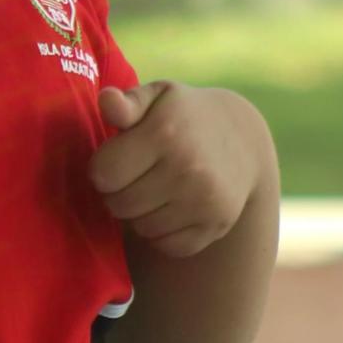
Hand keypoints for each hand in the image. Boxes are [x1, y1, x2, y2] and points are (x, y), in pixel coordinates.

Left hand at [88, 82, 266, 259]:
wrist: (241, 138)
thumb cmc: (182, 115)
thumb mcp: (156, 96)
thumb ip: (125, 102)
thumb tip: (106, 100)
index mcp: (164, 133)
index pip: (103, 174)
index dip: (101, 167)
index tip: (114, 158)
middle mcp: (187, 169)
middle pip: (119, 205)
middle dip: (115, 193)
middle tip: (129, 177)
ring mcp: (205, 201)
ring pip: (141, 228)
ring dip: (137, 213)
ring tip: (148, 189)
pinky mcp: (217, 225)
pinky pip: (168, 246)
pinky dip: (161, 233)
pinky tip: (167, 208)